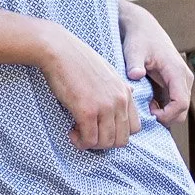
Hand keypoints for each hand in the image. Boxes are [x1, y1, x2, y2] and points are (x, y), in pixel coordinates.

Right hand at [37, 24, 141, 148]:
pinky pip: (89, 140)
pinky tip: (72, 133)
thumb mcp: (107, 73)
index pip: (134, 128)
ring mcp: (104, 107)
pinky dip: (80, 142)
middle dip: (104, 143)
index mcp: (125, 92)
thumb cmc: (78, 61)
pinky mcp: (87, 111)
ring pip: (106, 143)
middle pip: (121, 140)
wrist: (60, 50)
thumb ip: (117, 89)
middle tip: (88, 134)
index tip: (101, 128)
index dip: (117, 133)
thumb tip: (125, 98)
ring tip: (78, 133)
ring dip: (91, 144)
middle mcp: (119, 101)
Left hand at [119, 0, 193, 126]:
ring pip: (180, 109)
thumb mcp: (134, 50)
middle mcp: (184, 78)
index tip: (149, 114)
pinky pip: (175, 103)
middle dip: (165, 118)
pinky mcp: (177, 84)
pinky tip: (148, 104)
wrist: (144, 28)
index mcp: (177, 71)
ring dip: (164, 114)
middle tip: (145, 114)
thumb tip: (135, 75)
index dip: (167, 115)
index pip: (181, 103)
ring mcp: (182, 82)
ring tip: (145, 108)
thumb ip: (134, 63)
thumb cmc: (139, 39)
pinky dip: (164, 109)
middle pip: (183, 110)